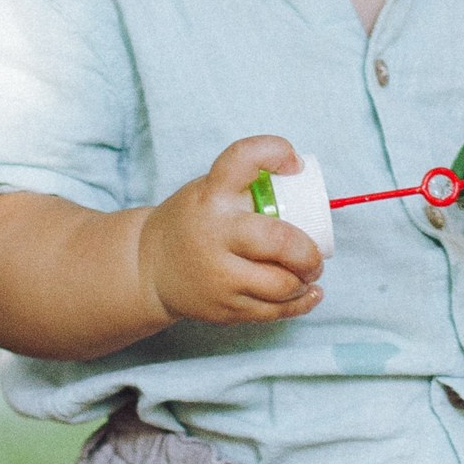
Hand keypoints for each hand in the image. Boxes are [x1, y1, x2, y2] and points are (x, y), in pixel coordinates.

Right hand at [136, 135, 326, 329]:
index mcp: (212, 195)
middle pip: (279, 240)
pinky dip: (300, 303)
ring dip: (306, 279)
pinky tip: (309, 293)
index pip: (244, 159)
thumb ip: (248, 184)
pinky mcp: (224, 309)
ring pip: (282, 285)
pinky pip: (274, 312)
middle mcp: (215, 233)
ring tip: (308, 271)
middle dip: (308, 251)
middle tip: (314, 252)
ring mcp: (219, 276)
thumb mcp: (209, 191)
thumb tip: (302, 176)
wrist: (149, 267)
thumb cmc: (193, 221)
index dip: (276, 152)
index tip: (294, 165)